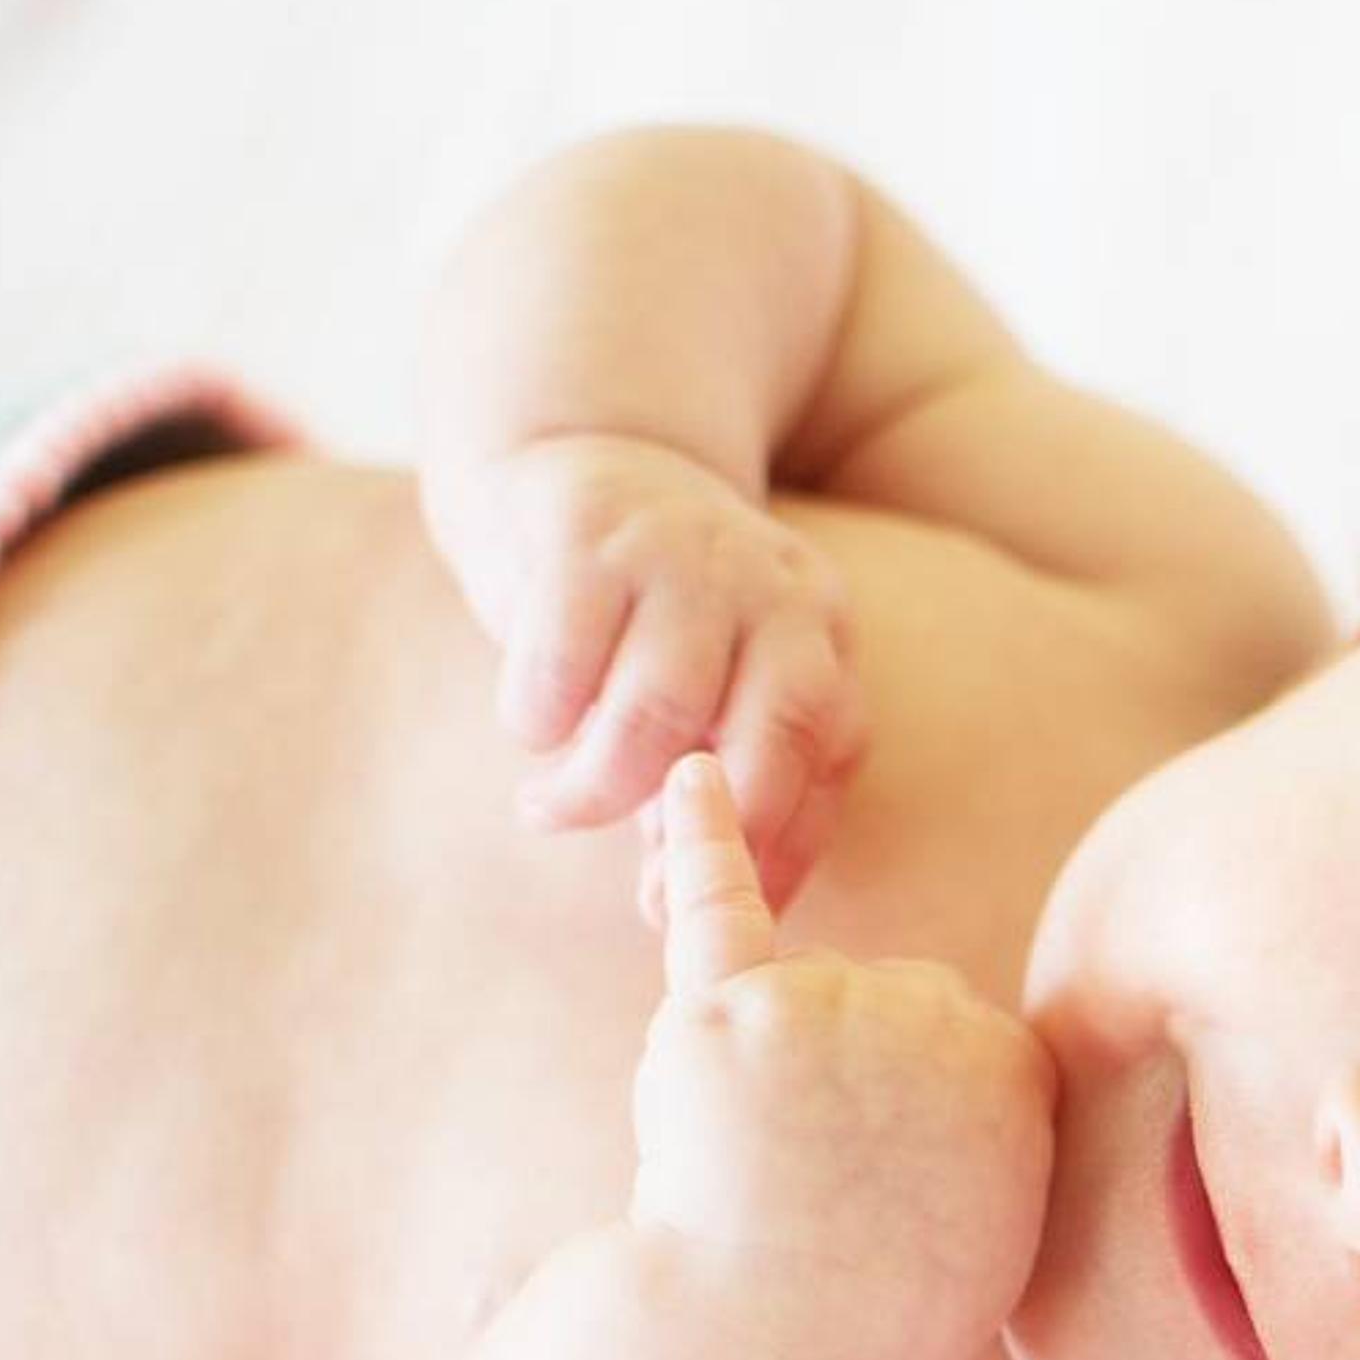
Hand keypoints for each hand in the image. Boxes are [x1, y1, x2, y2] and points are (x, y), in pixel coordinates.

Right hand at [448, 431, 866, 910]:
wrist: (577, 450)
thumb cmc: (646, 615)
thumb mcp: (713, 686)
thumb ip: (713, 783)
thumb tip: (669, 907)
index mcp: (820, 630)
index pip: (830, 750)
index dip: (784, 842)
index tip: (735, 908)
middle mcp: (771, 587)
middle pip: (770, 733)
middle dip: (706, 829)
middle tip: (642, 882)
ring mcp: (685, 553)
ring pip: (661, 710)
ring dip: (597, 788)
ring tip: (549, 809)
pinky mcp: (587, 532)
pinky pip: (564, 663)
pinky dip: (538, 719)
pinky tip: (529, 728)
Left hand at [628, 754, 1052, 1359]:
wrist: (769, 1349)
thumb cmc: (884, 1301)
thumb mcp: (1001, 1215)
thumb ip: (1001, 1115)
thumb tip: (975, 1060)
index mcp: (1014, 1060)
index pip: (960, 1038)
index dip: (920, 1114)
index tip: (905, 1190)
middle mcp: (932, 1009)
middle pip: (885, 1001)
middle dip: (853, 1078)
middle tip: (830, 1191)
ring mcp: (828, 1002)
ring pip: (802, 993)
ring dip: (775, 1067)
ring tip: (769, 1171)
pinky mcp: (724, 1013)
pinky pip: (716, 906)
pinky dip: (700, 839)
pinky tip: (688, 777)